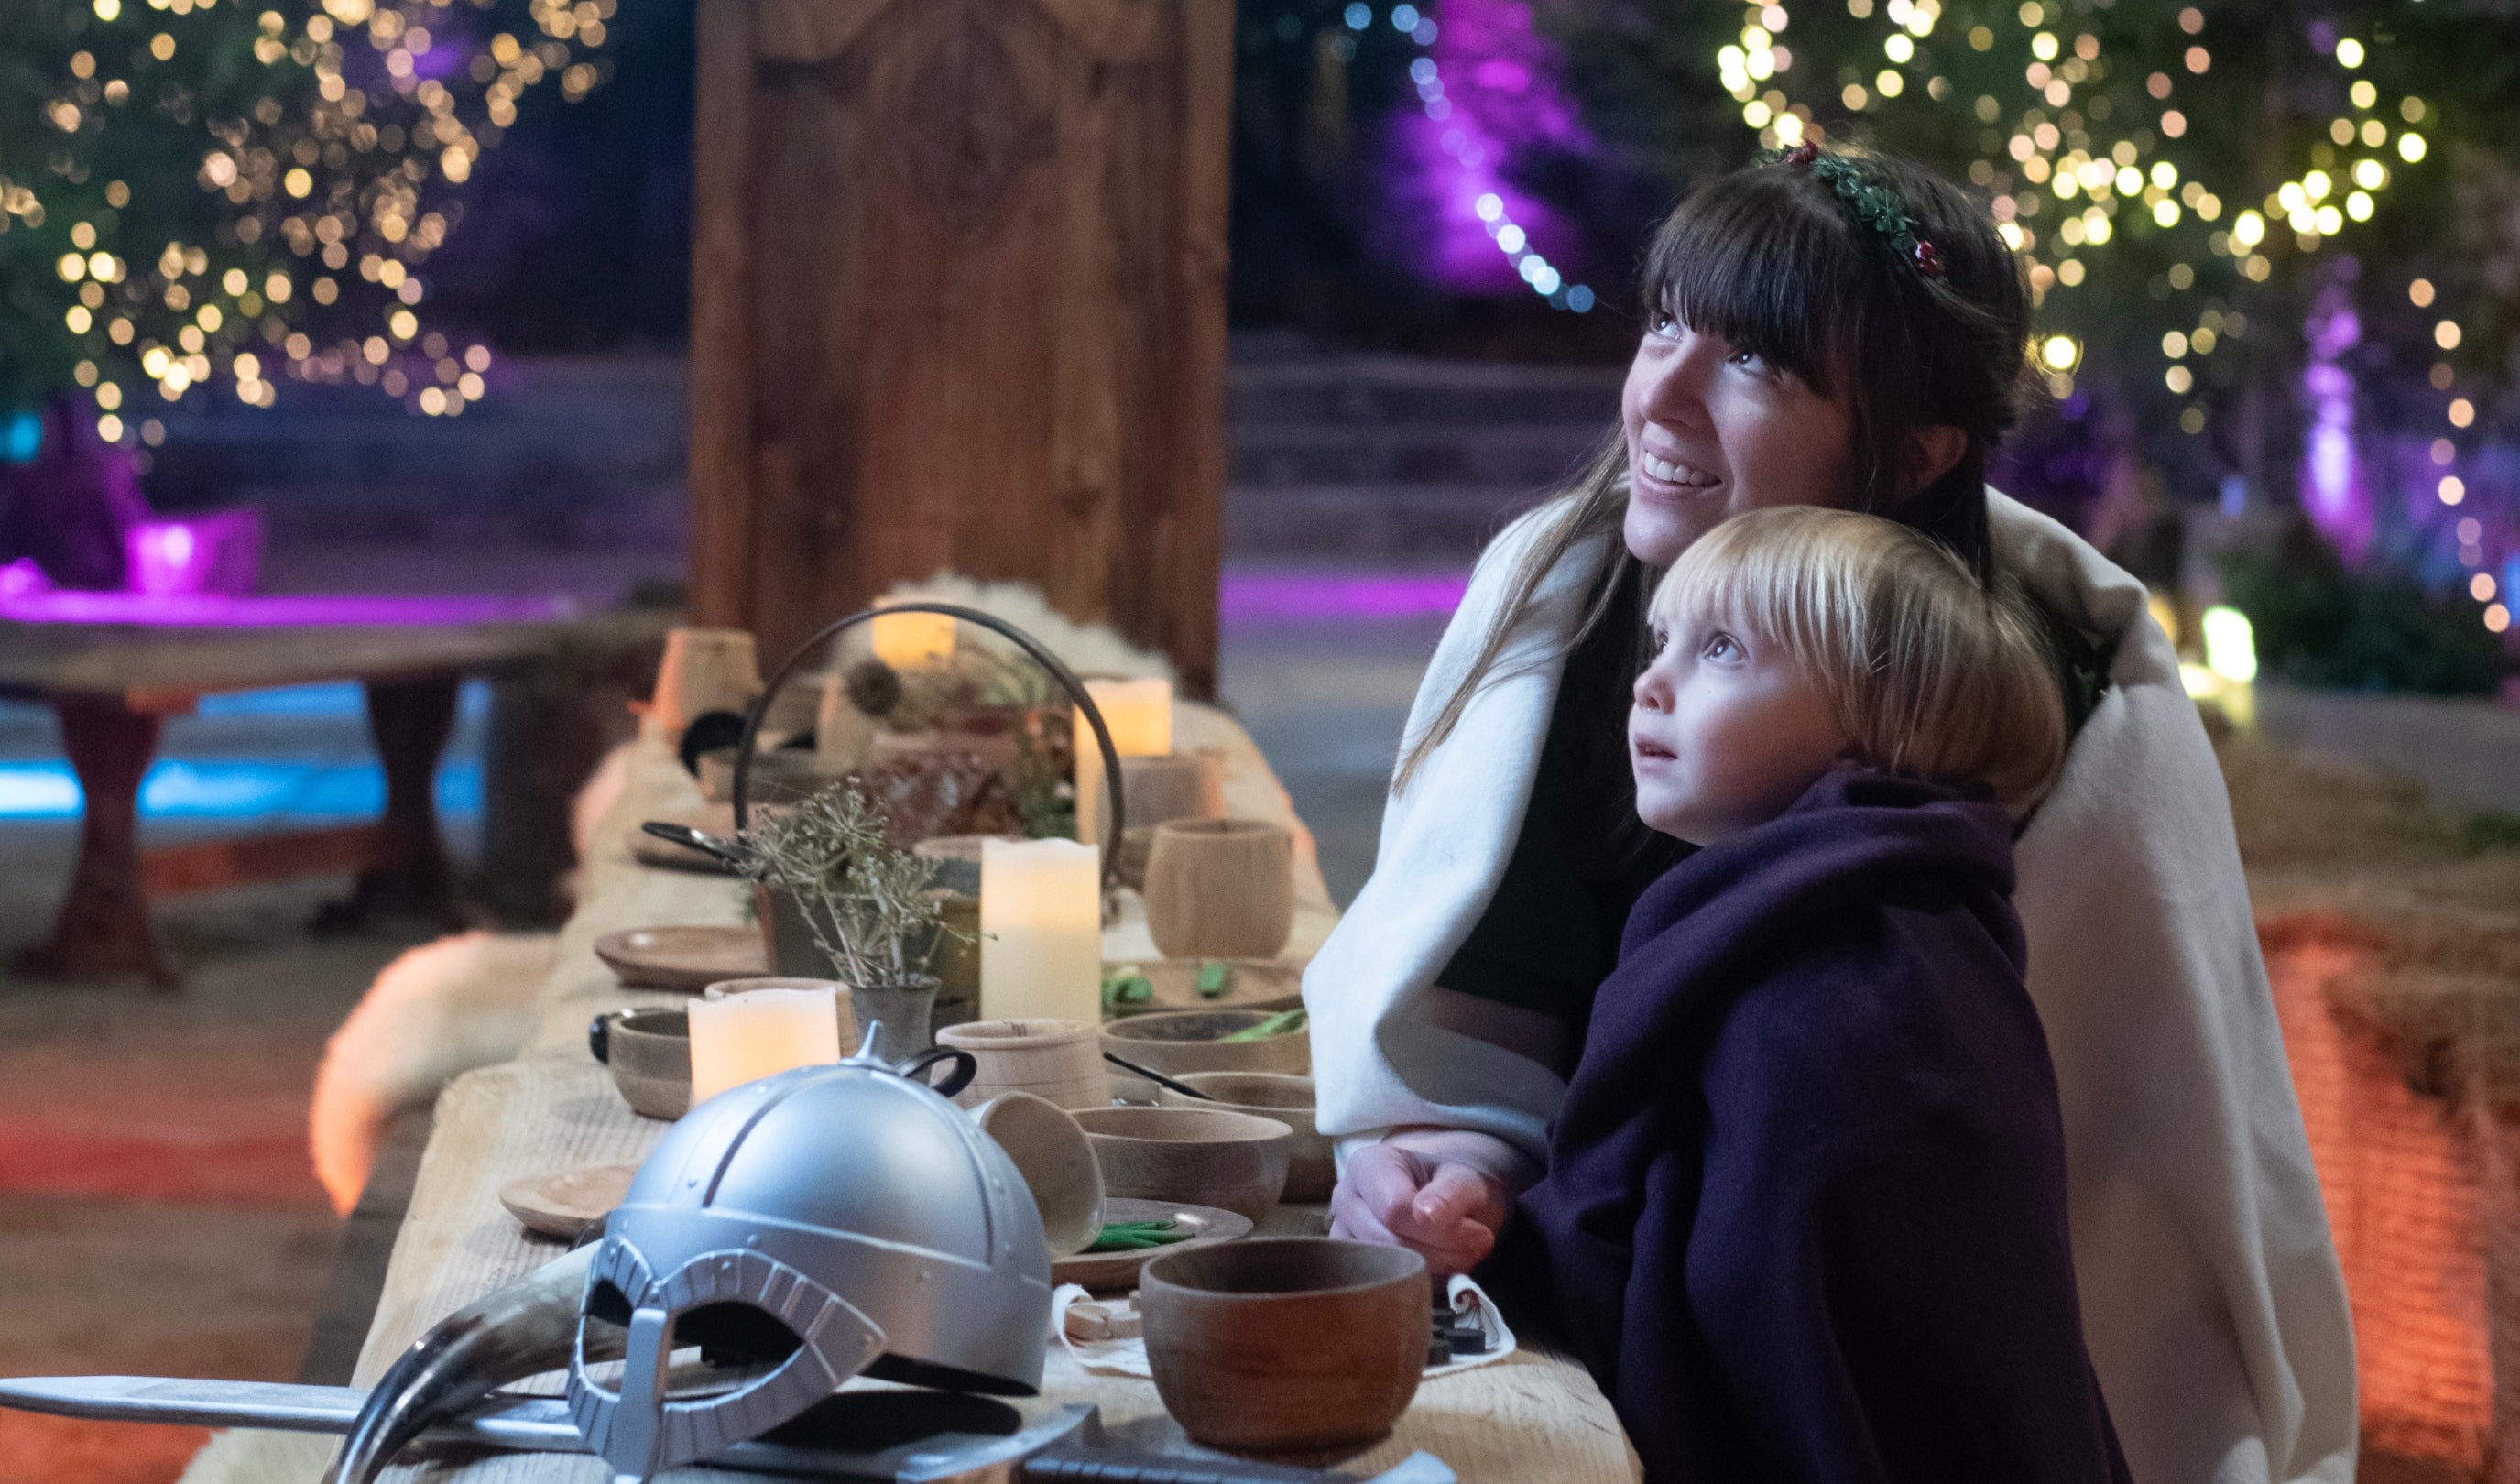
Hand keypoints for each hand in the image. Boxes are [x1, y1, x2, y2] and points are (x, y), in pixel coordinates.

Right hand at [1328, 1129, 1532, 1276]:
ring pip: (1385, 1269)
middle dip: (1441, 1253)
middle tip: (1479, 1250)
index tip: (1482, 1236)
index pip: (1395, 1208)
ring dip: (1433, 1271)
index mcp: (1367, 1165)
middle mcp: (1346, 1199)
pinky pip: (1383, 1287)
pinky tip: (1440, 1270)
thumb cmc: (1454, 1186)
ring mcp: (1343, 1235)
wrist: (1448, 1202)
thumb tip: (1427, 1214)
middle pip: (1389, 1241)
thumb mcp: (1466, 1179)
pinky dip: (1418, 1284)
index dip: (1442, 1230)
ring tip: (1461, 1257)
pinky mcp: (1351, 1267)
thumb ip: (1452, 1192)